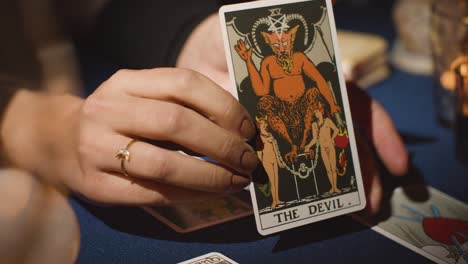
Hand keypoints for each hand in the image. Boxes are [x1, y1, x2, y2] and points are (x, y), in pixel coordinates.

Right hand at [2, 69, 258, 205]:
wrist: (57, 140)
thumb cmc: (116, 118)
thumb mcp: (141, 95)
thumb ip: (180, 102)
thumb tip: (239, 127)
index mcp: (126, 82)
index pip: (184, 83)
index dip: (224, 106)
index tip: (248, 128)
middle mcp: (108, 110)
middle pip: (176, 123)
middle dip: (222, 144)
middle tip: (248, 160)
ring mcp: (96, 149)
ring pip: (165, 164)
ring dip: (210, 175)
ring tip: (236, 180)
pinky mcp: (97, 185)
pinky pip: (154, 193)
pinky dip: (191, 195)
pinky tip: (211, 193)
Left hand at [177, 13, 407, 213]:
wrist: (194, 57)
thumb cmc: (229, 38)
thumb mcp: (260, 27)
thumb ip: (288, 30)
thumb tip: (330, 11)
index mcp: (313, 80)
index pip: (356, 107)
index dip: (380, 134)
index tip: (398, 163)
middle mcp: (304, 106)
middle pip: (341, 140)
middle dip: (361, 171)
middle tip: (373, 204)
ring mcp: (282, 125)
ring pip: (315, 155)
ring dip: (336, 183)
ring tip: (353, 210)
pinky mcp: (257, 139)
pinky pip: (278, 163)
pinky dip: (294, 182)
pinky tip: (306, 201)